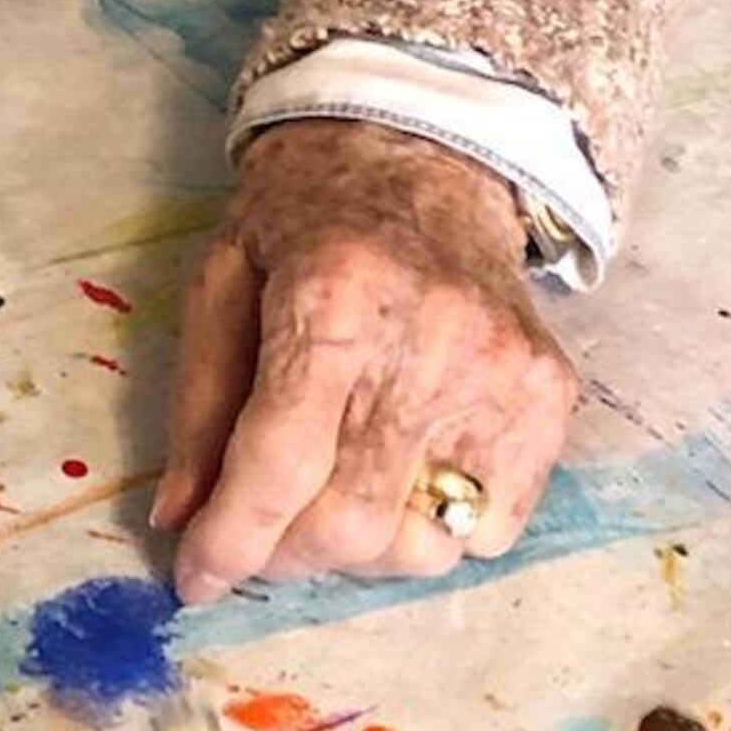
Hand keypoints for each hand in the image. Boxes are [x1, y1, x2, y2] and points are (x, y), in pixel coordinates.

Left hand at [150, 122, 575, 598]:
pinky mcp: (549, 396)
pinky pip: (493, 527)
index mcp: (332, 300)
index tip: (196, 580)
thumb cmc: (305, 219)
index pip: (279, 464)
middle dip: (286, 553)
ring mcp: (501, 374)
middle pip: (352, 523)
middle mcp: (430, 341)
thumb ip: (201, 406)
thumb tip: (181, 520)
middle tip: (258, 532)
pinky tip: (403, 473)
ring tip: (332, 496)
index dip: (231, 541)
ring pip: (424, 544)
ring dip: (361, 550)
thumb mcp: (222, 283)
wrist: (424, 151)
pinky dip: (437, 527)